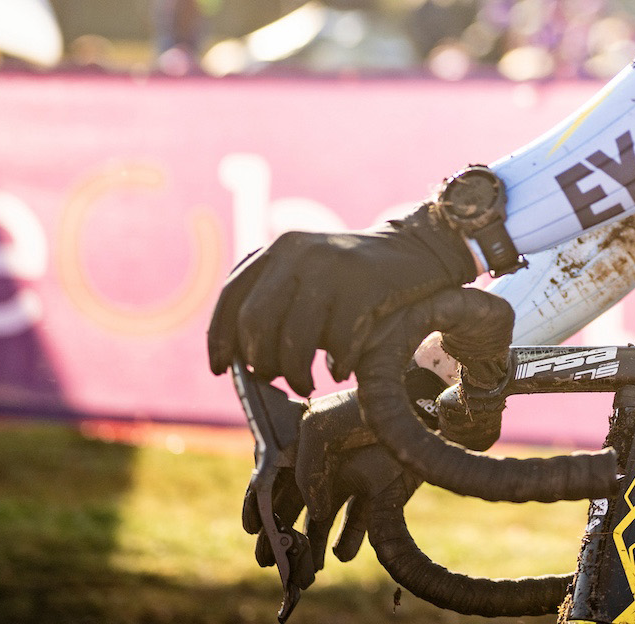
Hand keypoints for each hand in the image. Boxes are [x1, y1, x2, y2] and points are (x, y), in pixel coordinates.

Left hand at [207, 203, 478, 394]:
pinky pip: (338, 342)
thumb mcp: (308, 275)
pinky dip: (337, 364)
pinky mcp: (363, 285)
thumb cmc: (353, 280)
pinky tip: (342, 368)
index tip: (221, 369)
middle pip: (257, 322)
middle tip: (275, 380)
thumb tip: (244, 363)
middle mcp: (298, 252)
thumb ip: (276, 303)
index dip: (220, 338)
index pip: (232, 297)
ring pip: (294, 339)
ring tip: (307, 384)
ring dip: (296, 373)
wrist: (414, 251)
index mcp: (279, 249)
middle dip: (261, 361)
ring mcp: (331, 267)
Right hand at [239, 369, 451, 587]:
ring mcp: (349, 478)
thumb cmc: (362, 409)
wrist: (414, 405)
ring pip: (322, 520)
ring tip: (306, 572)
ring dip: (311, 546)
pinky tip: (342, 554)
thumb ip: (306, 470)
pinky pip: (357, 522)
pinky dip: (348, 541)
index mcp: (302, 445)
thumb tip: (314, 514)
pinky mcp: (377, 491)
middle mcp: (322, 464)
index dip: (258, 504)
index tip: (253, 529)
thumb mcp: (322, 429)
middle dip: (280, 536)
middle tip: (271, 562)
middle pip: (293, 506)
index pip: (271, 478)